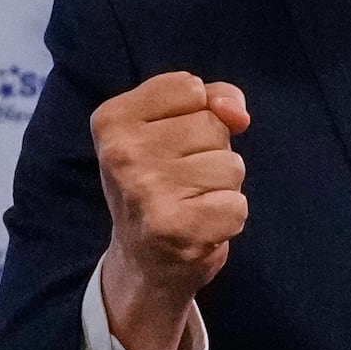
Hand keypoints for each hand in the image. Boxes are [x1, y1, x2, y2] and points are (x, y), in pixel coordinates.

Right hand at [91, 73, 250, 349]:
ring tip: (190, 202)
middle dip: (210, 152)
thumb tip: (239, 114)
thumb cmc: (161, 183)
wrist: (144, 261)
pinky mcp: (176, 228)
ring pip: (231, 164)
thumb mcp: (173, 127)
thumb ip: (213, 99)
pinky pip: (238, 204)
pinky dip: (228, 217)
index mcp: (112, 120)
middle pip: (213, 126)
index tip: (168, 144)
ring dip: (221, 186)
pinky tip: (199, 226)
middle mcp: (121, 154)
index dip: (195, 115)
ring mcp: (146, 192)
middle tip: (180, 180)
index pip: (191, 88)